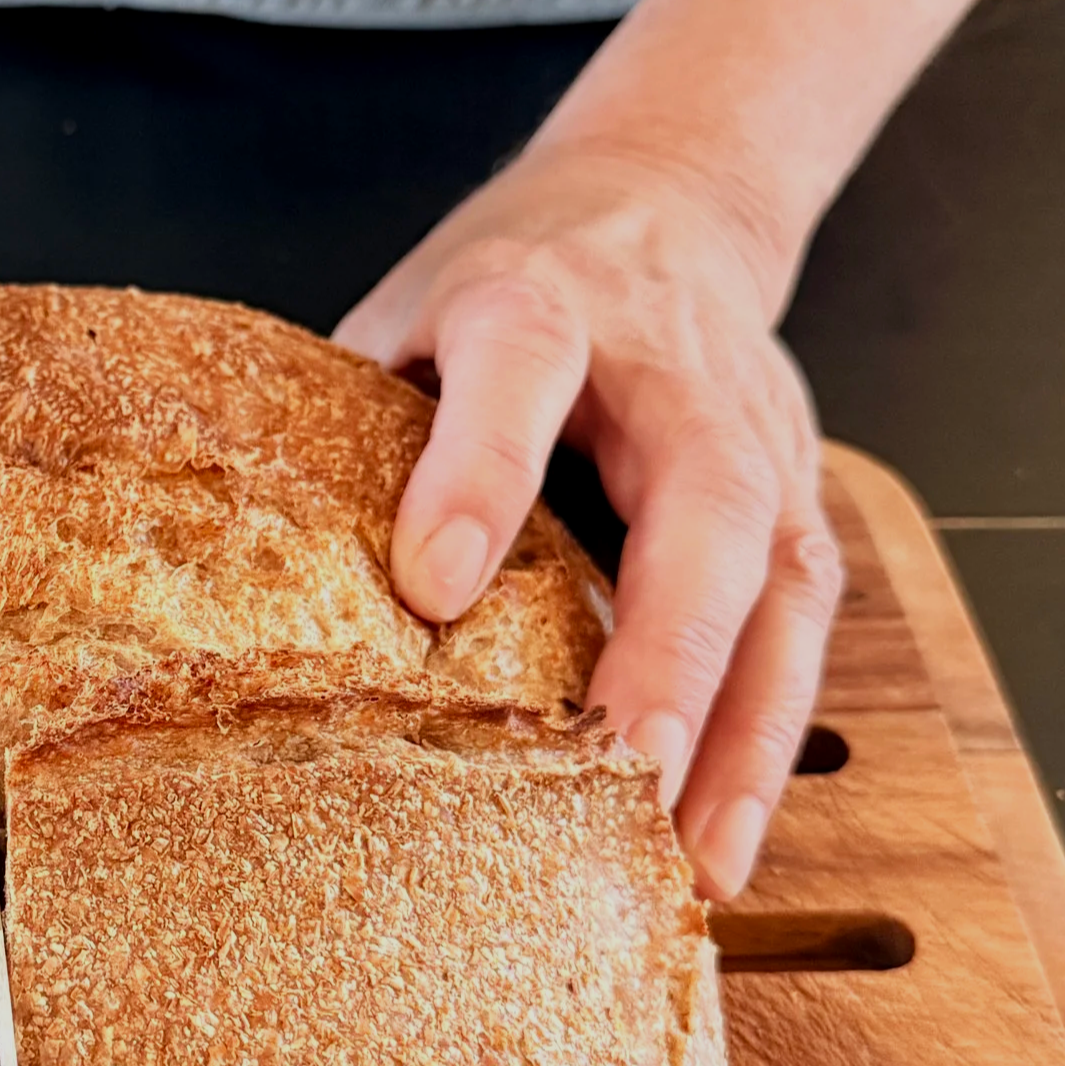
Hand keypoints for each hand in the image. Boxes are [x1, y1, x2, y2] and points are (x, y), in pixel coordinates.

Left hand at [334, 141, 840, 900]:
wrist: (669, 203)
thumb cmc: (516, 279)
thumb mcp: (410, 308)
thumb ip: (357, 417)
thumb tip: (263, 570)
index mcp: (544, 302)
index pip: (520, 364)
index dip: (480, 467)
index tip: (432, 585)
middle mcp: (675, 374)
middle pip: (701, 504)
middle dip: (669, 646)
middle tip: (626, 772)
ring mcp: (761, 441)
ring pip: (779, 588)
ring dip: (745, 732)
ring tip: (695, 863)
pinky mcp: (801, 507)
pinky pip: (800, 633)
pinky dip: (767, 743)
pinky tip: (720, 843)